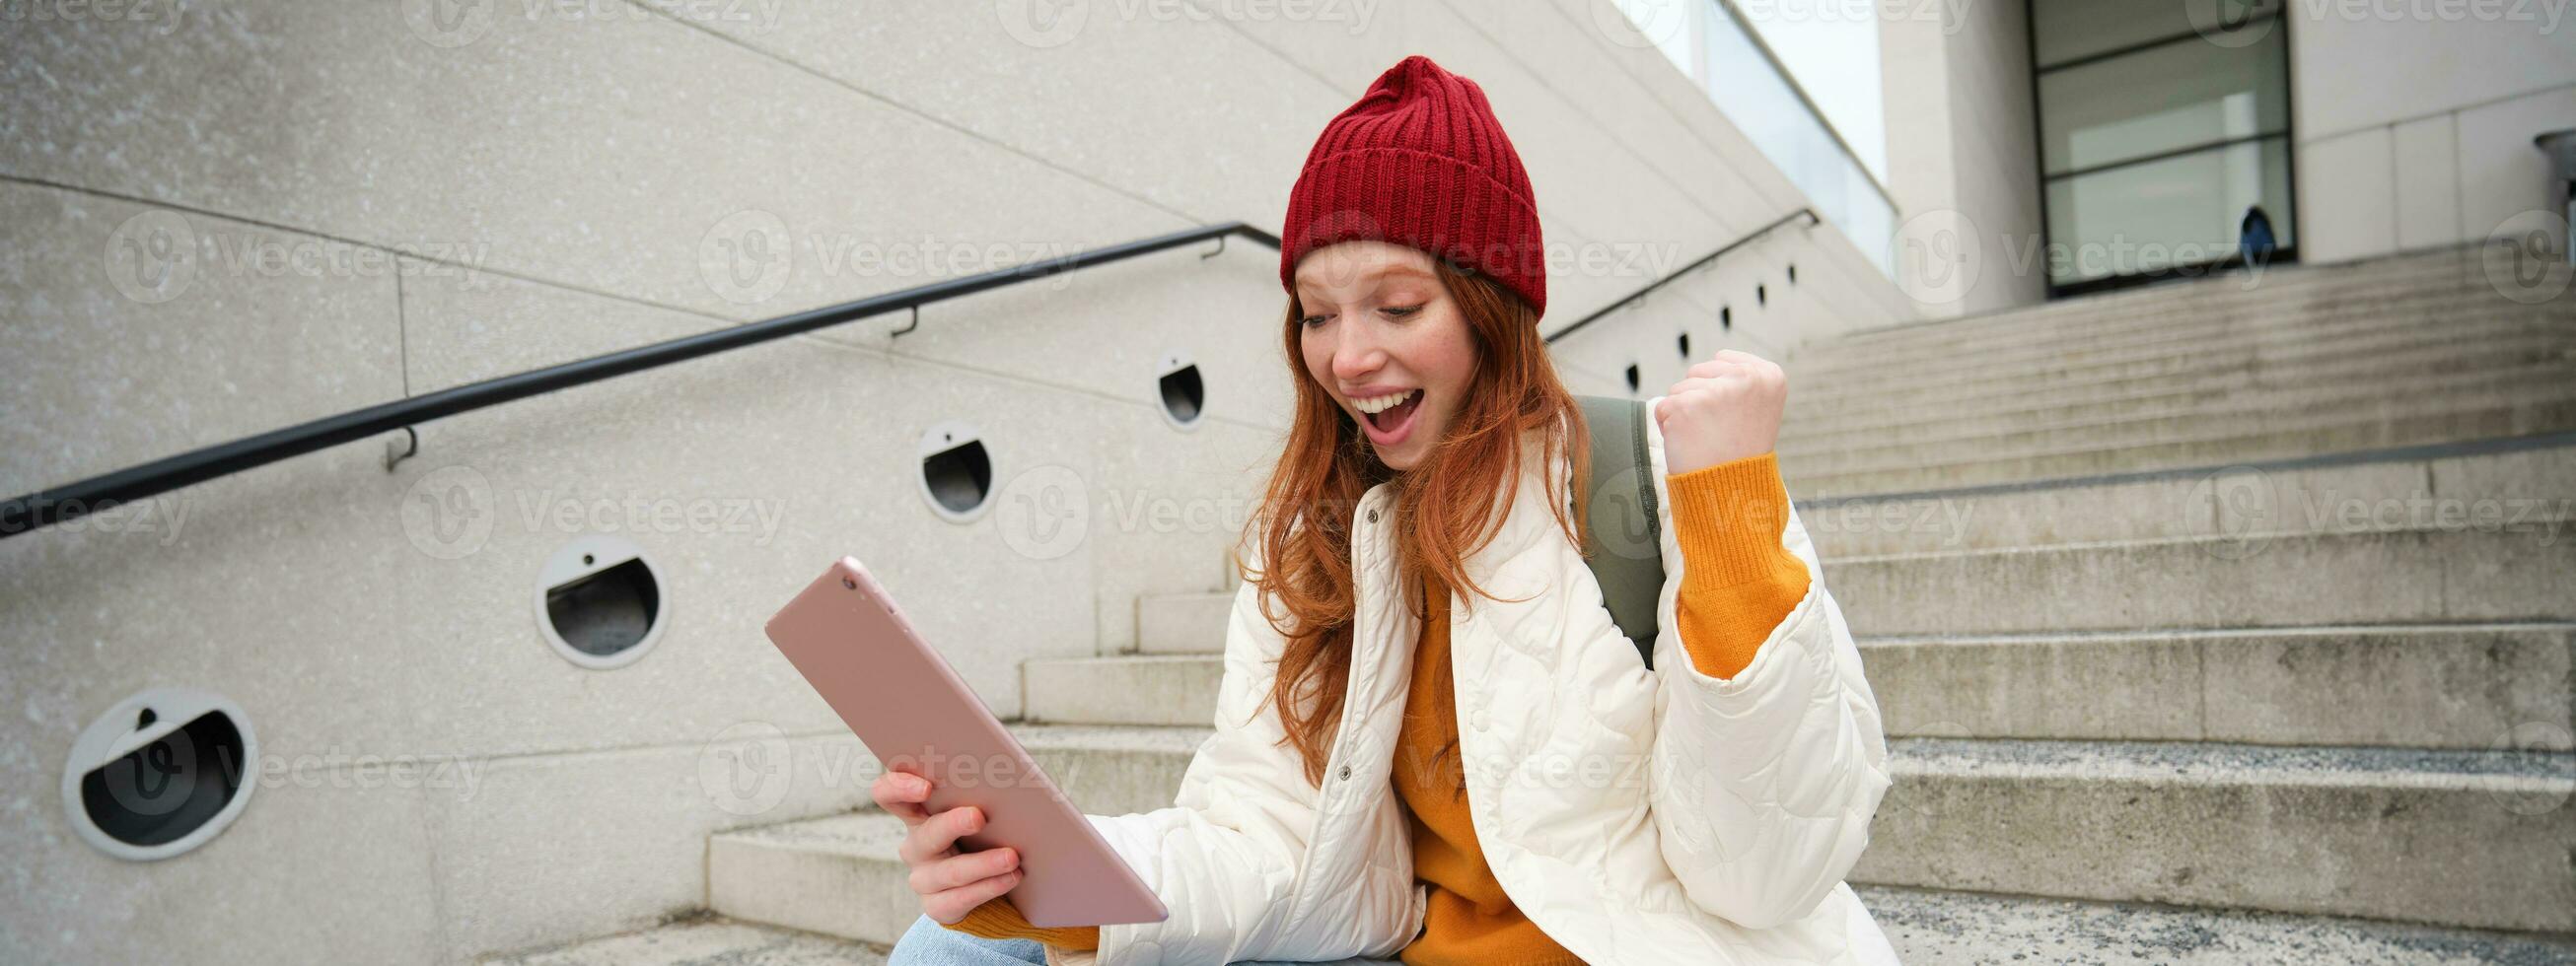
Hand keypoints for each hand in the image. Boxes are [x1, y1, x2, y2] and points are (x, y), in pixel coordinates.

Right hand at [873, 768, 1023, 923]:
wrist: (984, 882)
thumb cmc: (982, 833)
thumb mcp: (976, 811)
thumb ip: (980, 793)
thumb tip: (1010, 776)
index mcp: (917, 814)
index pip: (888, 794)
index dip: (898, 787)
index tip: (926, 786)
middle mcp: (914, 846)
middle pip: (927, 833)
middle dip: (952, 824)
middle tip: (978, 816)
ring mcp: (922, 879)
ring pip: (951, 872)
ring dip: (983, 863)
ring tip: (1012, 857)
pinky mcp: (937, 906)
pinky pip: (961, 898)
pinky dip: (989, 887)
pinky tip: (1011, 877)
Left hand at [1654, 349, 1786, 475]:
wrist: (1731, 492)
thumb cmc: (1740, 453)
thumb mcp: (1757, 408)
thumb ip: (1738, 381)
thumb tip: (1712, 363)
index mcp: (1770, 375)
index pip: (1722, 360)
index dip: (1719, 389)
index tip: (1733, 416)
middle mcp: (1746, 377)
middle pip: (1698, 371)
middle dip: (1699, 398)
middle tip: (1718, 430)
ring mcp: (1715, 391)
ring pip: (1679, 388)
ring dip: (1684, 413)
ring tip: (1706, 437)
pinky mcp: (1685, 406)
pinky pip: (1662, 407)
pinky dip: (1667, 426)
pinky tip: (1689, 443)